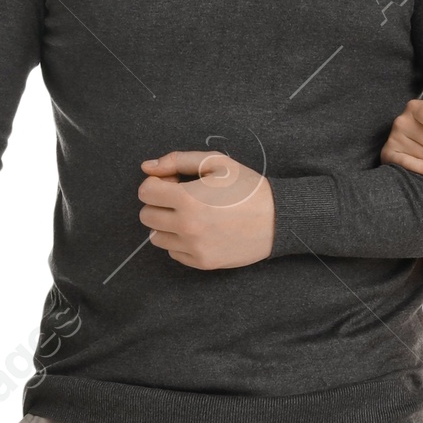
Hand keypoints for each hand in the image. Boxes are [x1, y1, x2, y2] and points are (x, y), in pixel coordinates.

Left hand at [138, 150, 275, 267]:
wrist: (277, 219)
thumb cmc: (247, 188)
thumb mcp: (216, 162)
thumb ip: (177, 160)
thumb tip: (147, 167)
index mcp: (188, 199)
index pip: (145, 192)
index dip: (156, 183)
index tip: (173, 182)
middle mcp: (187, 226)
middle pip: (146, 216)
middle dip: (158, 204)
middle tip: (180, 198)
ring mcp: (194, 247)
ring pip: (156, 237)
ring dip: (166, 224)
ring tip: (189, 215)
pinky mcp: (203, 262)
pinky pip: (174, 252)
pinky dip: (180, 241)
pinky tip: (199, 230)